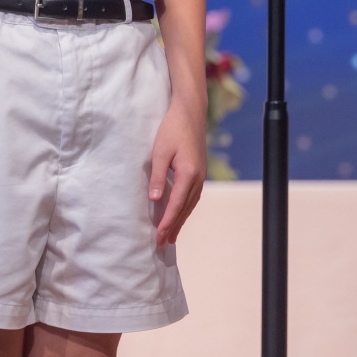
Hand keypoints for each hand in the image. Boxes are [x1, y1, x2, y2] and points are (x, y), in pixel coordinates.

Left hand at [149, 100, 205, 246]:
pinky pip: (192, 196)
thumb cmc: (172, 129)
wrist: (190, 112)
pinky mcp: (199, 171)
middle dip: (174, 226)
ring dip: (180, 220)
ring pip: (190, 204)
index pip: (176, 204)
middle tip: (163, 243)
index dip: (167, 222)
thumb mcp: (160, 151)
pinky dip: (185, 208)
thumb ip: (158, 176)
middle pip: (185, 209)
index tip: (159, 236)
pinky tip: (179, 213)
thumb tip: (155, 200)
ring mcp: (201, 176)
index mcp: (189, 174)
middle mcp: (198, 178)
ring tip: (171, 235)